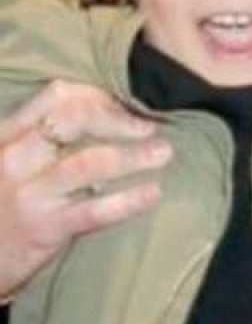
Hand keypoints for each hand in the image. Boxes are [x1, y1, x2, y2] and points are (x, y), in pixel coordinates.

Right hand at [0, 80, 172, 299]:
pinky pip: (94, 210)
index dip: (98, 95)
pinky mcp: (45, 228)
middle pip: (74, 120)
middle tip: (149, 127)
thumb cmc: (0, 203)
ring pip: (89, 163)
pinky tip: (153, 193)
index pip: (57, 96)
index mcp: (7, 134)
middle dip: (118, 119)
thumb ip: (44, 138)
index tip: (125, 105)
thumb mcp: (11, 160)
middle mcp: (13, 157)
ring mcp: (30, 193)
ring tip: (163, 153)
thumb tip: (105, 114)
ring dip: (132, 156)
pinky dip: (128, 200)